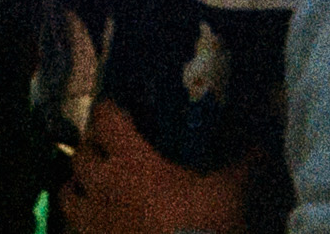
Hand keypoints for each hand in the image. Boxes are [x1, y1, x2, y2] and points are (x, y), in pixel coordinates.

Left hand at [57, 97, 254, 233]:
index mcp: (131, 162)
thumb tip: (262, 143)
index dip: (109, 110)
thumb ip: (246, 164)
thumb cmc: (204, 229)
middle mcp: (103, 187)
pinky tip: (104, 226)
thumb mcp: (232, 193)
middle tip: (108, 147)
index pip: (105, 120)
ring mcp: (93, 223)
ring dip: (78, 186)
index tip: (118, 108)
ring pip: (68, 194)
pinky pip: (77, 231)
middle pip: (80, 155)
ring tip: (95, 187)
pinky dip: (85, 224)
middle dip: (92, 147)